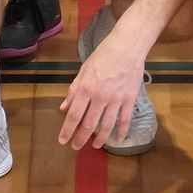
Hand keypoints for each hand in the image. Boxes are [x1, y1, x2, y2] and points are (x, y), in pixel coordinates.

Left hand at [58, 27, 146, 149]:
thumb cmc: (103, 55)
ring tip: (95, 146)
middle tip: (76, 147)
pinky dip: (121, 132)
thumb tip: (64, 107)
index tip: (63, 141)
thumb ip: (74, 90)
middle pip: (89, 124)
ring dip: (100, 139)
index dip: (67, 130)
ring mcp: (116, 99)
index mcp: (86, 88)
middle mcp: (100, 97)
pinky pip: (125, 120)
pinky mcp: (130, 99)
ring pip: (106, 126)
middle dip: (81, 138)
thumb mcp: (84, 70)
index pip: (74, 115)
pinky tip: (118, 140)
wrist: (127, 46)